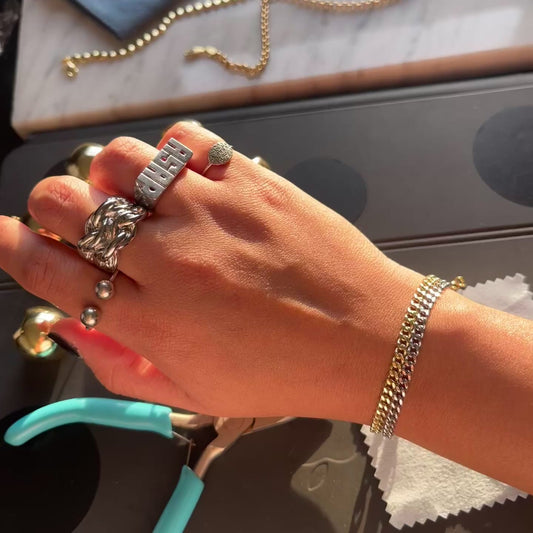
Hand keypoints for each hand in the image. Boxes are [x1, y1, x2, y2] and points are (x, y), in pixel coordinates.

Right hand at [0, 122, 422, 419]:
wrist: (367, 337)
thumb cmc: (283, 373)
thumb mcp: (194, 394)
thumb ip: (119, 365)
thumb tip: (66, 324)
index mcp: (154, 323)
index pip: (52, 274)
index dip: (14, 249)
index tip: (7, 236)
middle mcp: (173, 262)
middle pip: (68, 205)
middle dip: (52, 208)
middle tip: (76, 219)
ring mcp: (213, 214)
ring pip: (120, 160)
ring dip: (112, 176)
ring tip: (138, 198)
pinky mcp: (252, 183)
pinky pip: (185, 141)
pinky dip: (171, 153)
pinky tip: (186, 180)